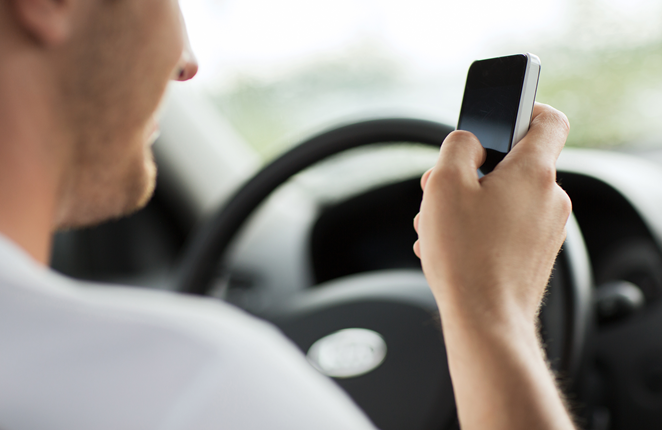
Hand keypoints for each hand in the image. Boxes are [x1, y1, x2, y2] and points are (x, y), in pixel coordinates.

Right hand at [414, 103, 571, 330]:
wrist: (485, 321)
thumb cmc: (465, 256)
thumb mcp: (445, 185)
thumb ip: (458, 147)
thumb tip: (470, 142)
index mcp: (534, 172)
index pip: (549, 120)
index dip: (525, 109)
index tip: (500, 118)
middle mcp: (550, 199)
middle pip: (512, 165)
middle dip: (471, 171)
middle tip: (438, 190)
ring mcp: (546, 230)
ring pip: (504, 199)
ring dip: (468, 204)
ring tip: (438, 227)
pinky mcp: (536, 255)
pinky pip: (506, 227)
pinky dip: (479, 229)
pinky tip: (450, 247)